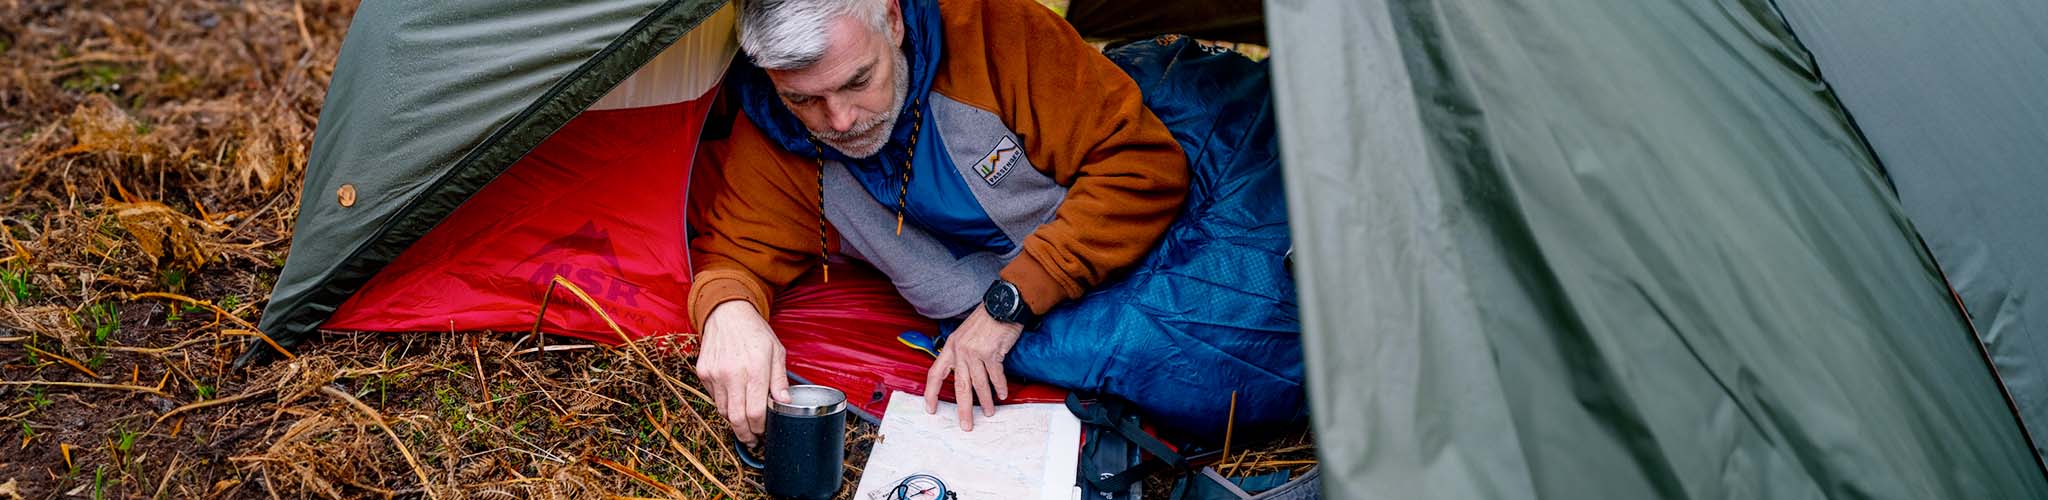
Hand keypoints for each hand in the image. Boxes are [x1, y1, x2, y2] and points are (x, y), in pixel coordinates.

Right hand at [694, 300, 789, 445]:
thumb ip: (780, 380)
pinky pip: (713, 397)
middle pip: (736, 418)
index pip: (756, 413)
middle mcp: (732, 374)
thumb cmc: (755, 332)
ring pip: (723, 411)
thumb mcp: (776, 351)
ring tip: (745, 422)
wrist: (727, 312)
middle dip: (746, 435)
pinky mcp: (703, 372)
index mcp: (755, 370)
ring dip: (734, 420)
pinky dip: (724, 403)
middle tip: (753, 440)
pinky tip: (733, 397)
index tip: (765, 432)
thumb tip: (785, 403)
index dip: (761, 428)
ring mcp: (715, 374)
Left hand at [923, 306, 1023, 430]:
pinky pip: (995, 376)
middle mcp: (960, 351)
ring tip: (988, 412)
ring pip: (979, 384)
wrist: (1001, 305)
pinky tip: (1002, 395)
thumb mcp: (964, 334)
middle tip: (966, 424)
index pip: (935, 373)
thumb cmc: (985, 319)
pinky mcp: (992, 353)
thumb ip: (960, 352)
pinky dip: (1000, 387)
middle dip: (962, 409)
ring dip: (985, 401)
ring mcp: (975, 352)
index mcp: (950, 347)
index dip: (931, 393)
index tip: (930, 408)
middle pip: (959, 386)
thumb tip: (961, 373)